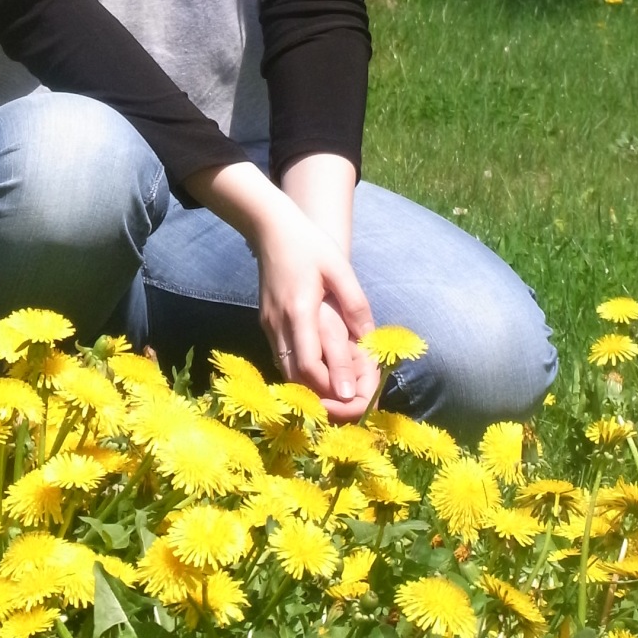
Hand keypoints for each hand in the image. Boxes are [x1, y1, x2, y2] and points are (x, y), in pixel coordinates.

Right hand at [252, 209, 375, 422]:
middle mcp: (279, 323)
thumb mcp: (339, 267)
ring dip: (310, 389)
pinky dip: (299, 375)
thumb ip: (355, 303)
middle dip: (322, 397)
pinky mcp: (266, 324)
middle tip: (351, 409)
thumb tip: (371, 338)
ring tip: (338, 401)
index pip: (310, 361)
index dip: (331, 384)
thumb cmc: (308, 244)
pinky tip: (318, 380)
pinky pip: (281, 359)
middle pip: (296, 376)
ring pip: (286, 372)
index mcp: (299, 309)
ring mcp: (268, 325)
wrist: (269, 228)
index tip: (354, 398)